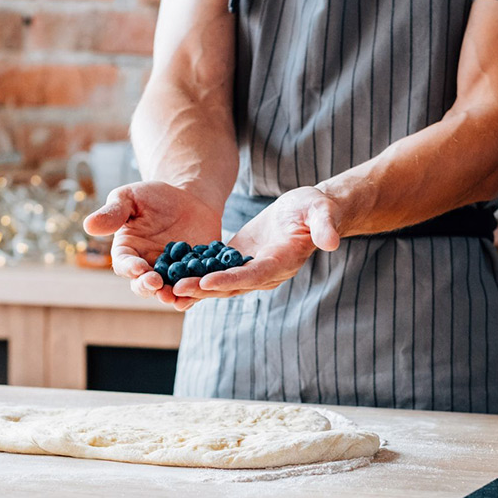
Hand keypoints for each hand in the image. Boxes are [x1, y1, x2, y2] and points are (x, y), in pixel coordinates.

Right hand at [83, 181, 221, 307]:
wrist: (190, 199)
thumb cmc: (154, 197)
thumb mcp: (131, 197)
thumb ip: (113, 212)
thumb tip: (88, 225)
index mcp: (127, 252)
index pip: (124, 264)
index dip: (130, 267)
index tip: (138, 267)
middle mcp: (146, 268)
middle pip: (143, 285)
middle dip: (147, 286)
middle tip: (156, 283)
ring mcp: (170, 275)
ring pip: (167, 292)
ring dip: (169, 296)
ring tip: (173, 295)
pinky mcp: (192, 276)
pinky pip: (192, 290)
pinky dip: (193, 295)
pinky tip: (197, 293)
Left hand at [171, 187, 341, 308]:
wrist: (310, 212)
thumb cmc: (316, 208)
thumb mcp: (322, 210)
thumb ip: (325, 225)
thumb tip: (331, 242)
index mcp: (283, 262)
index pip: (254, 275)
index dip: (231, 280)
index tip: (207, 282)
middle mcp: (265, 273)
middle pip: (231, 285)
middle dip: (204, 288)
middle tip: (175, 289)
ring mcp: (251, 270)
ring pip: (220, 283)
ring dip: (194, 286)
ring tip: (166, 288)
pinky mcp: (240, 261)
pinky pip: (216, 271)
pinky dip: (195, 274)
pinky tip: (171, 273)